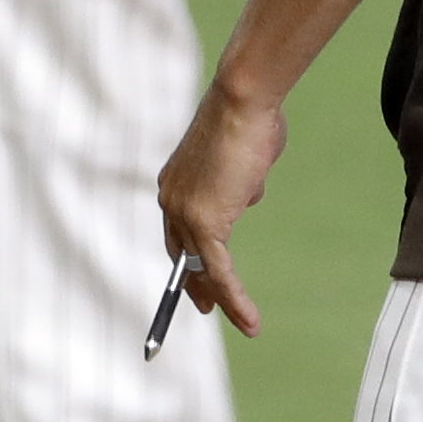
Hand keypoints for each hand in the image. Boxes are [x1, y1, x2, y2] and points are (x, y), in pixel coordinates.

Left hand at [156, 77, 286, 339]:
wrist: (243, 99)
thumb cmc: (251, 116)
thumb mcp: (244, 156)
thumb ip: (241, 177)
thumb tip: (248, 188)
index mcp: (174, 181)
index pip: (177, 229)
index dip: (188, 255)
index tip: (200, 274)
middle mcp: (171, 199)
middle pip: (181, 254)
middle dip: (196, 284)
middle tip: (206, 307)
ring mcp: (185, 213)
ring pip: (202, 269)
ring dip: (223, 298)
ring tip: (244, 322)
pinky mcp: (205, 224)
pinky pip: (219, 272)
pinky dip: (234, 298)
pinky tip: (248, 319)